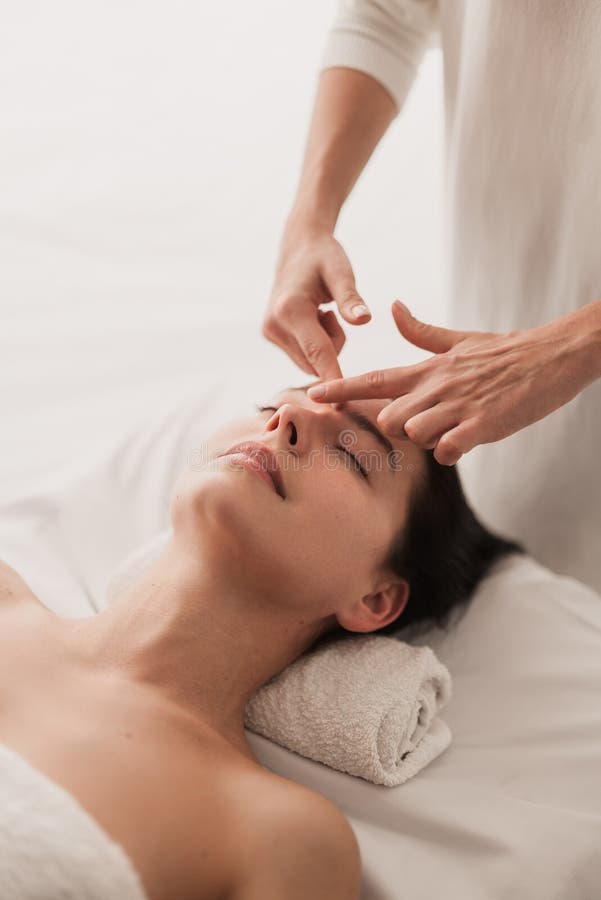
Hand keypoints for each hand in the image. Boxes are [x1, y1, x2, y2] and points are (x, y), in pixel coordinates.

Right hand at [262, 220, 371, 379]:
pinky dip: (315, 344)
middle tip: (333, 313)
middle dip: (333, 347)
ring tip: (322, 312)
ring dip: (325, 346)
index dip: (333, 376)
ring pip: (310, 363)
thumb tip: (365, 319)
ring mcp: (269, 332)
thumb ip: (351, 298)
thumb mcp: (341, 271)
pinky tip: (314, 318)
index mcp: (290, 308)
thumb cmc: (324, 257)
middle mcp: (274, 324)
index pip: (318, 352)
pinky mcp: (270, 336)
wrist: (298, 249)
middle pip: (315, 361)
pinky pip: (304, 356)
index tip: (344, 404)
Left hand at [307, 300, 594, 465]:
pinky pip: (446, 450)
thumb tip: (392, 306)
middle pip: (388, 419)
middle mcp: (436, 386)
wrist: (550, 355)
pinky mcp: (482, 424)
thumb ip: (420, 332)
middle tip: (427, 424)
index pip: (374, 379)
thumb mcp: (458, 339)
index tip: (313, 396)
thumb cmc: (504, 351)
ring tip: (453, 428)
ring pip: (413, 433)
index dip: (341, 389)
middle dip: (398, 430)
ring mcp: (458, 406)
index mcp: (428, 368)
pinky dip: (450, 452)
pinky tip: (466, 441)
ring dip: (427, 441)